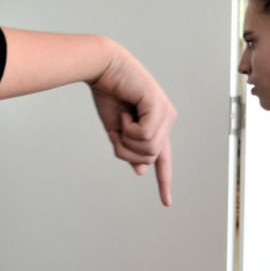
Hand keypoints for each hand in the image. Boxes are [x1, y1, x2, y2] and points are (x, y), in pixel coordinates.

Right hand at [89, 43, 176, 206]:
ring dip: (127, 138)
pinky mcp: (159, 106)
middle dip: (128, 149)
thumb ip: (130, 150)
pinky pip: (146, 136)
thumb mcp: (117, 131)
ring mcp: (165, 113)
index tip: (167, 202)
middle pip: (150, 157)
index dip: (164, 182)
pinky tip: (127, 110)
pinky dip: (129, 127)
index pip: (163, 160)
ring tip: (123, 116)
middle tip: (119, 128)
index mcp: (157, 126)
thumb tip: (142, 170)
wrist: (102, 68)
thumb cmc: (109, 94)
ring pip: (149, 149)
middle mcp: (166, 119)